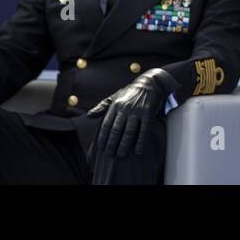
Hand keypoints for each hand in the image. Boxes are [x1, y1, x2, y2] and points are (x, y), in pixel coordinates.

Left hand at [85, 68, 178, 183]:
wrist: (151, 84)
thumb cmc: (131, 93)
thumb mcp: (115, 97)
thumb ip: (102, 107)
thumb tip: (88, 116)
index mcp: (116, 105)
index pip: (106, 124)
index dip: (103, 137)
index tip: (101, 147)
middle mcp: (125, 108)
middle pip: (116, 129)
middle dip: (112, 143)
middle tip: (110, 154)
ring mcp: (137, 111)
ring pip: (129, 131)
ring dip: (124, 144)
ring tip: (121, 155)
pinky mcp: (148, 113)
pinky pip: (144, 130)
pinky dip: (140, 142)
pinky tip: (138, 151)